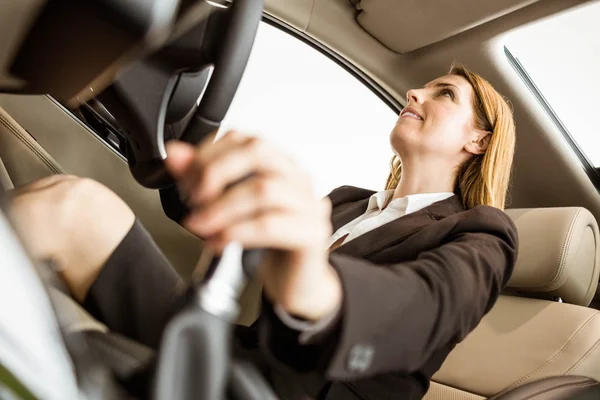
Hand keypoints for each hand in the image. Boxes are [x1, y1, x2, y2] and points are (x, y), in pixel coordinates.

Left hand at [165, 131, 341, 320]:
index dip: (208, 155)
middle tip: (194, 199)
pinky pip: (272, 225)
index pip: (243, 138)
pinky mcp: (313, 234)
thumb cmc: (266, 246)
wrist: (295, 284)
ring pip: (264, 190)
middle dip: (216, 172)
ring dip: (222, 207)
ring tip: (201, 225)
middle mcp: (298, 178)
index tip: (187, 180)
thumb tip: (174, 154)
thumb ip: (202, 180)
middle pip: (258, 151)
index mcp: (280, 165)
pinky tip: (219, 242)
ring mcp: (310, 205)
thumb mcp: (227, 210)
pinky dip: (238, 232)